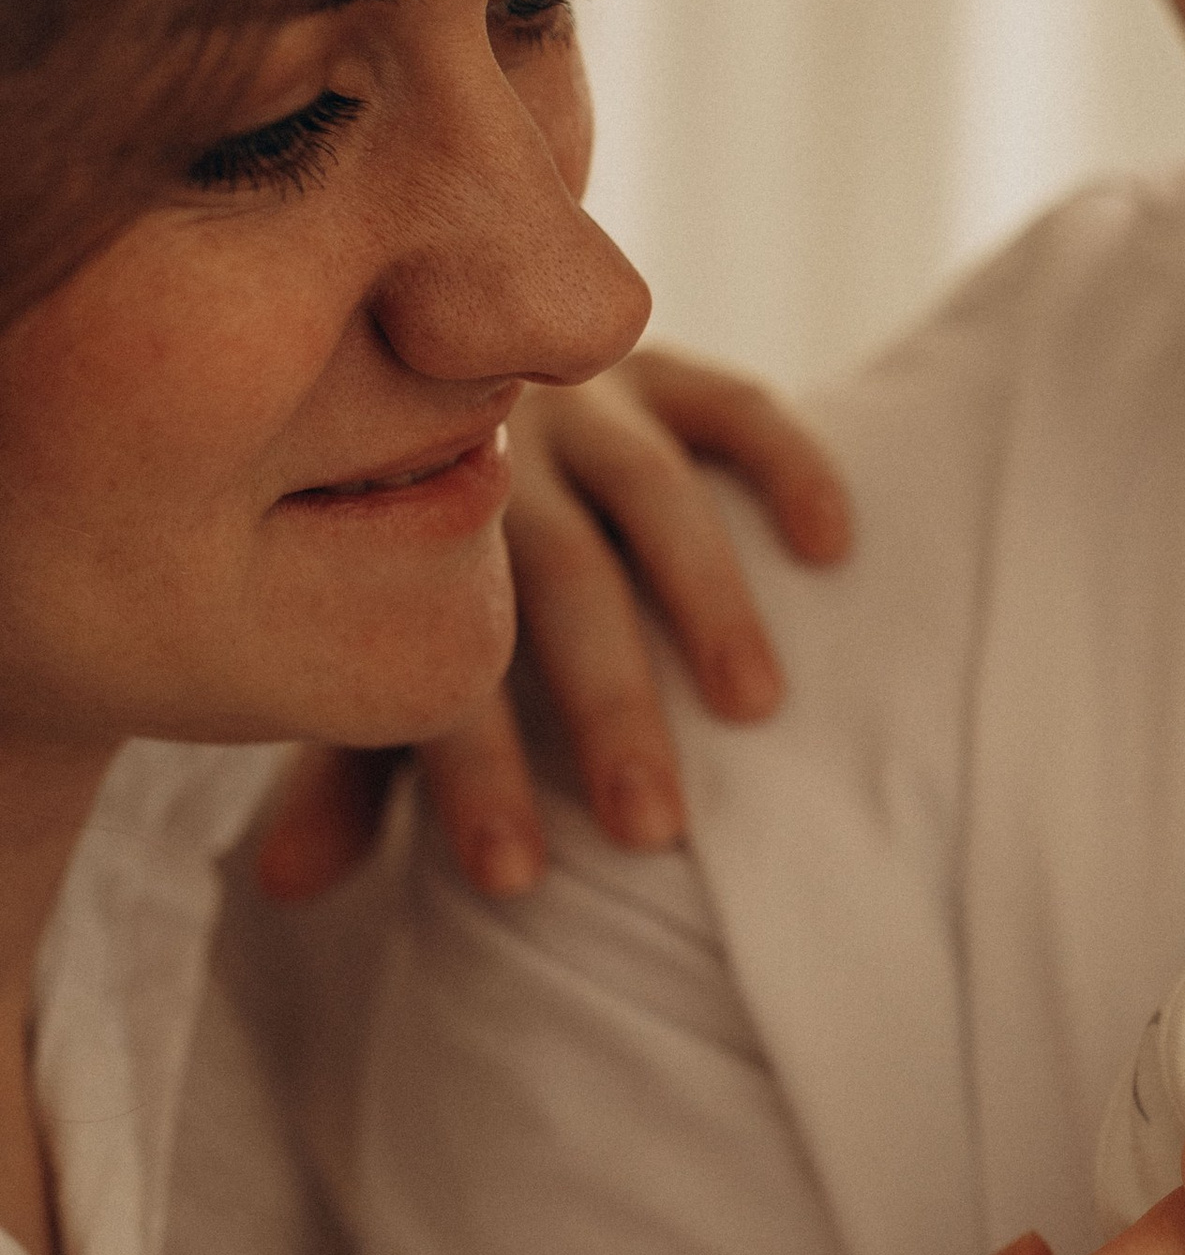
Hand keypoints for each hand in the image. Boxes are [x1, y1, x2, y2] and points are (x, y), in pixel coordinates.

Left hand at [257, 349, 852, 901]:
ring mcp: (578, 401)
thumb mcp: (371, 660)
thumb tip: (284, 886)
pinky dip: (788, 466)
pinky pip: (735, 403)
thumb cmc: (405, 562)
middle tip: (653, 826)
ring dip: (708, 599)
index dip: (473, 770)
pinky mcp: (662, 368)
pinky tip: (831, 547)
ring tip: (753, 707)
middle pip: (555, 577)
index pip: (438, 655)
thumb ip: (343, 767)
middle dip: (604, 706)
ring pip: (650, 491)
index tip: (517, 878)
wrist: (417, 371)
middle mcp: (485, 448)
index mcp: (395, 528)